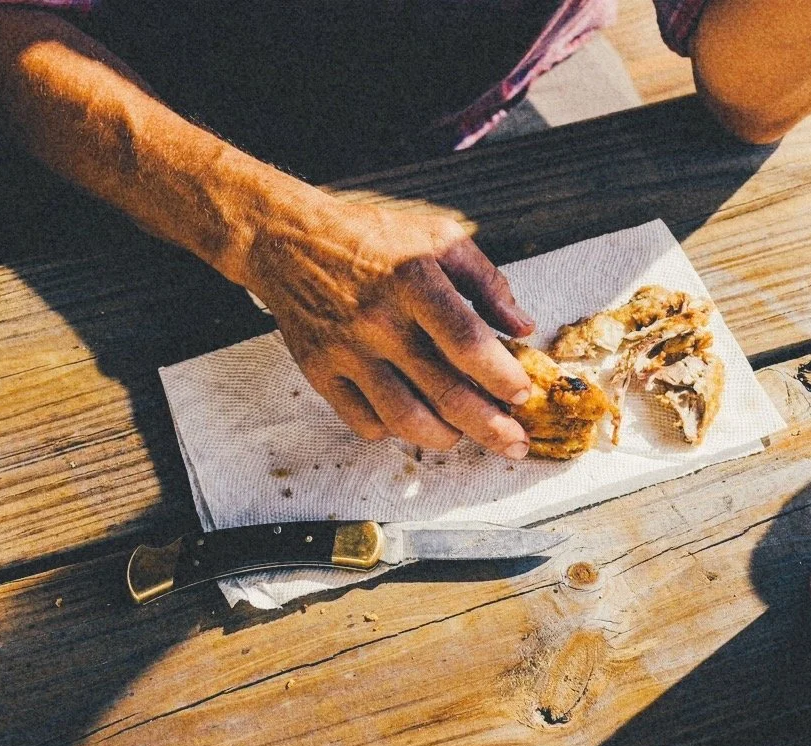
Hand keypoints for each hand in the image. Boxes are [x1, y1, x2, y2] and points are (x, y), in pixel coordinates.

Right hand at [238, 188, 535, 458]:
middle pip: (443, 391)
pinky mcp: (319, 372)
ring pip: (405, 418)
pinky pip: (364, 422)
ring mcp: (346, 351)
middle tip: (515, 442)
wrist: (288, 241)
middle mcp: (378, 319)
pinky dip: (396, 432)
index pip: (467, 342)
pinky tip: (416, 421)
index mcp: (413, 280)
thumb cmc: (373, 238)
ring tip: (466, 435)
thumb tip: (522, 326)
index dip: (501, 376)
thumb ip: (486, 282)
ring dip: (446, 438)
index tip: (523, 393)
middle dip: (490, 427)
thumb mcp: (437, 237)